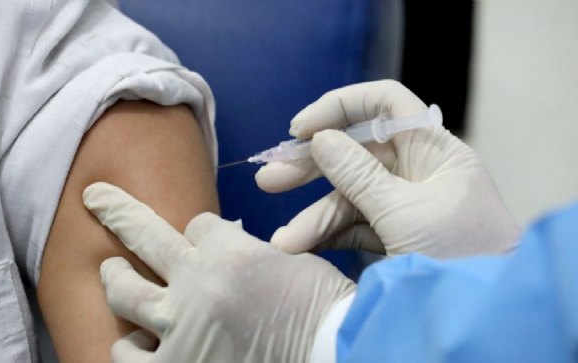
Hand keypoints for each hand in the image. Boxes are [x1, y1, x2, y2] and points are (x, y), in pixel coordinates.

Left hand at [83, 182, 354, 362]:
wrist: (333, 356)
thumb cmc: (326, 314)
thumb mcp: (296, 265)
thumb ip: (252, 252)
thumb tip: (227, 248)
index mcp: (231, 253)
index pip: (199, 223)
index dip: (206, 231)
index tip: (212, 240)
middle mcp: (196, 285)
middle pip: (143, 233)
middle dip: (117, 211)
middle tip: (96, 198)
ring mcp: (179, 329)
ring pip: (124, 292)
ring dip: (116, 279)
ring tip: (111, 274)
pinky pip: (128, 355)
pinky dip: (128, 347)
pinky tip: (132, 342)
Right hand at [256, 80, 520, 257]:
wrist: (484, 317)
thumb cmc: (461, 257)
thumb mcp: (405, 214)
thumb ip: (358, 175)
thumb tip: (320, 138)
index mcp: (433, 151)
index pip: (385, 104)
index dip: (340, 107)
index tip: (300, 129)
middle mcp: (417, 171)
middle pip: (356, 153)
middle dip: (312, 168)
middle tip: (268, 181)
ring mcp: (404, 205)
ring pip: (349, 196)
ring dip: (314, 217)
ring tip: (284, 243)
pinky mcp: (393, 236)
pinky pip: (354, 226)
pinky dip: (328, 236)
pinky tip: (303, 247)